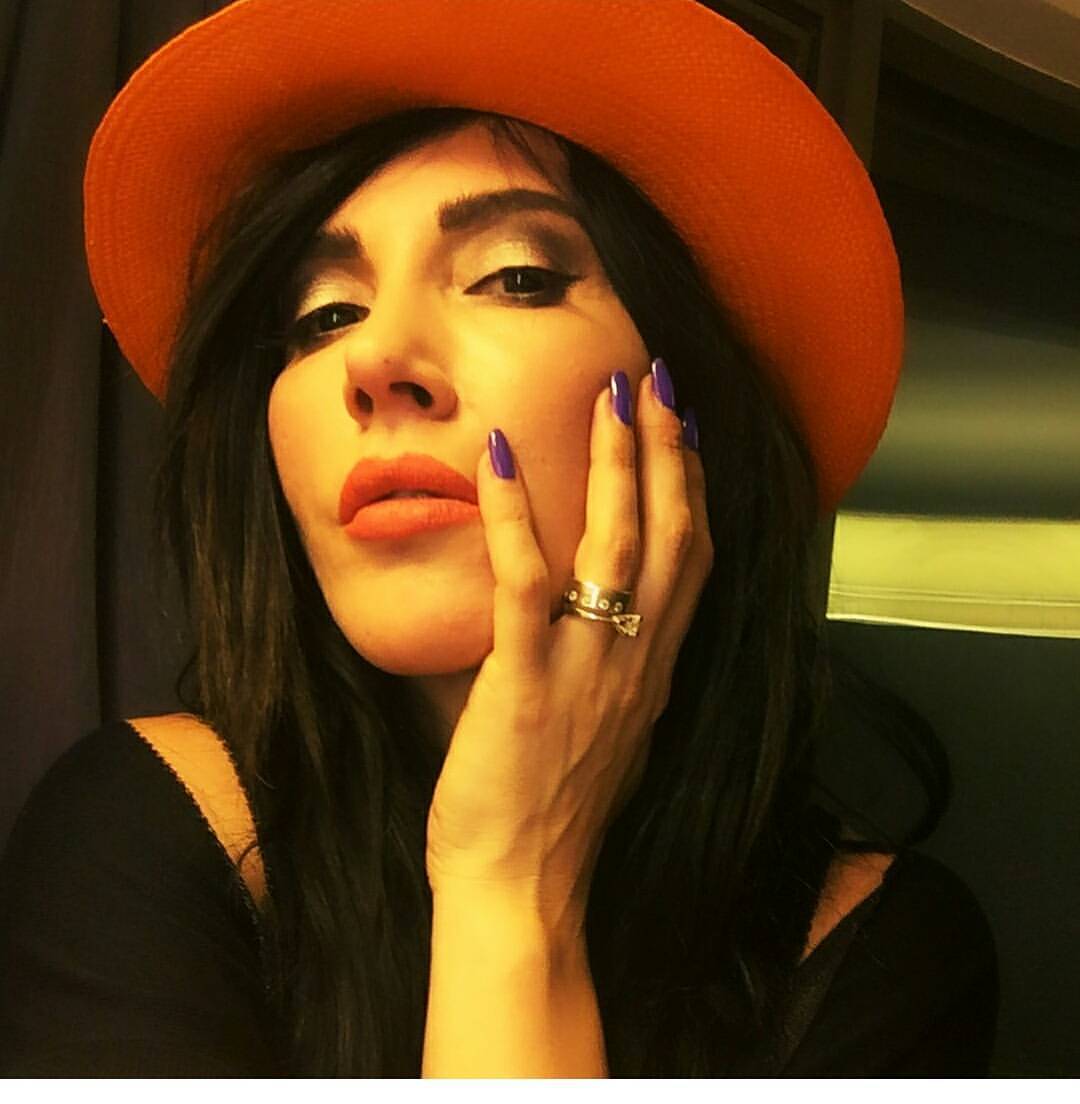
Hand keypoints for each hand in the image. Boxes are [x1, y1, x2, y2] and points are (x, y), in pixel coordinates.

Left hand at [425, 360, 713, 911]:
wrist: (522, 890)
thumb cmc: (554, 814)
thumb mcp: (606, 732)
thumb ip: (611, 672)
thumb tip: (595, 626)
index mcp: (652, 671)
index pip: (691, 560)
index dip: (691, 488)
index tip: (684, 428)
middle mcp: (634, 661)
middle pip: (669, 536)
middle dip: (666, 451)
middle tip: (654, 379)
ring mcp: (585, 670)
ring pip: (617, 548)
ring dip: (617, 464)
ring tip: (608, 395)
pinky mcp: (524, 685)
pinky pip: (526, 586)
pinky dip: (518, 517)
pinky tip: (505, 458)